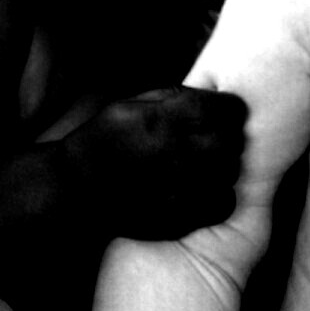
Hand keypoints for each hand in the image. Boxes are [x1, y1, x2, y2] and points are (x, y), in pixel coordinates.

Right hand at [63, 86, 246, 239]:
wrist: (75, 188)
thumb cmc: (103, 141)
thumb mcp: (130, 104)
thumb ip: (173, 97)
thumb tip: (211, 95)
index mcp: (166, 118)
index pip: (228, 109)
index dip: (230, 109)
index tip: (226, 113)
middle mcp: (176, 151)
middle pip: (234, 141)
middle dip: (230, 137)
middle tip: (216, 139)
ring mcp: (180, 187)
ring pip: (231, 172)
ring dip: (224, 165)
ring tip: (205, 163)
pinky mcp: (180, 215)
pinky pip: (224, 203)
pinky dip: (220, 195)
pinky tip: (202, 188)